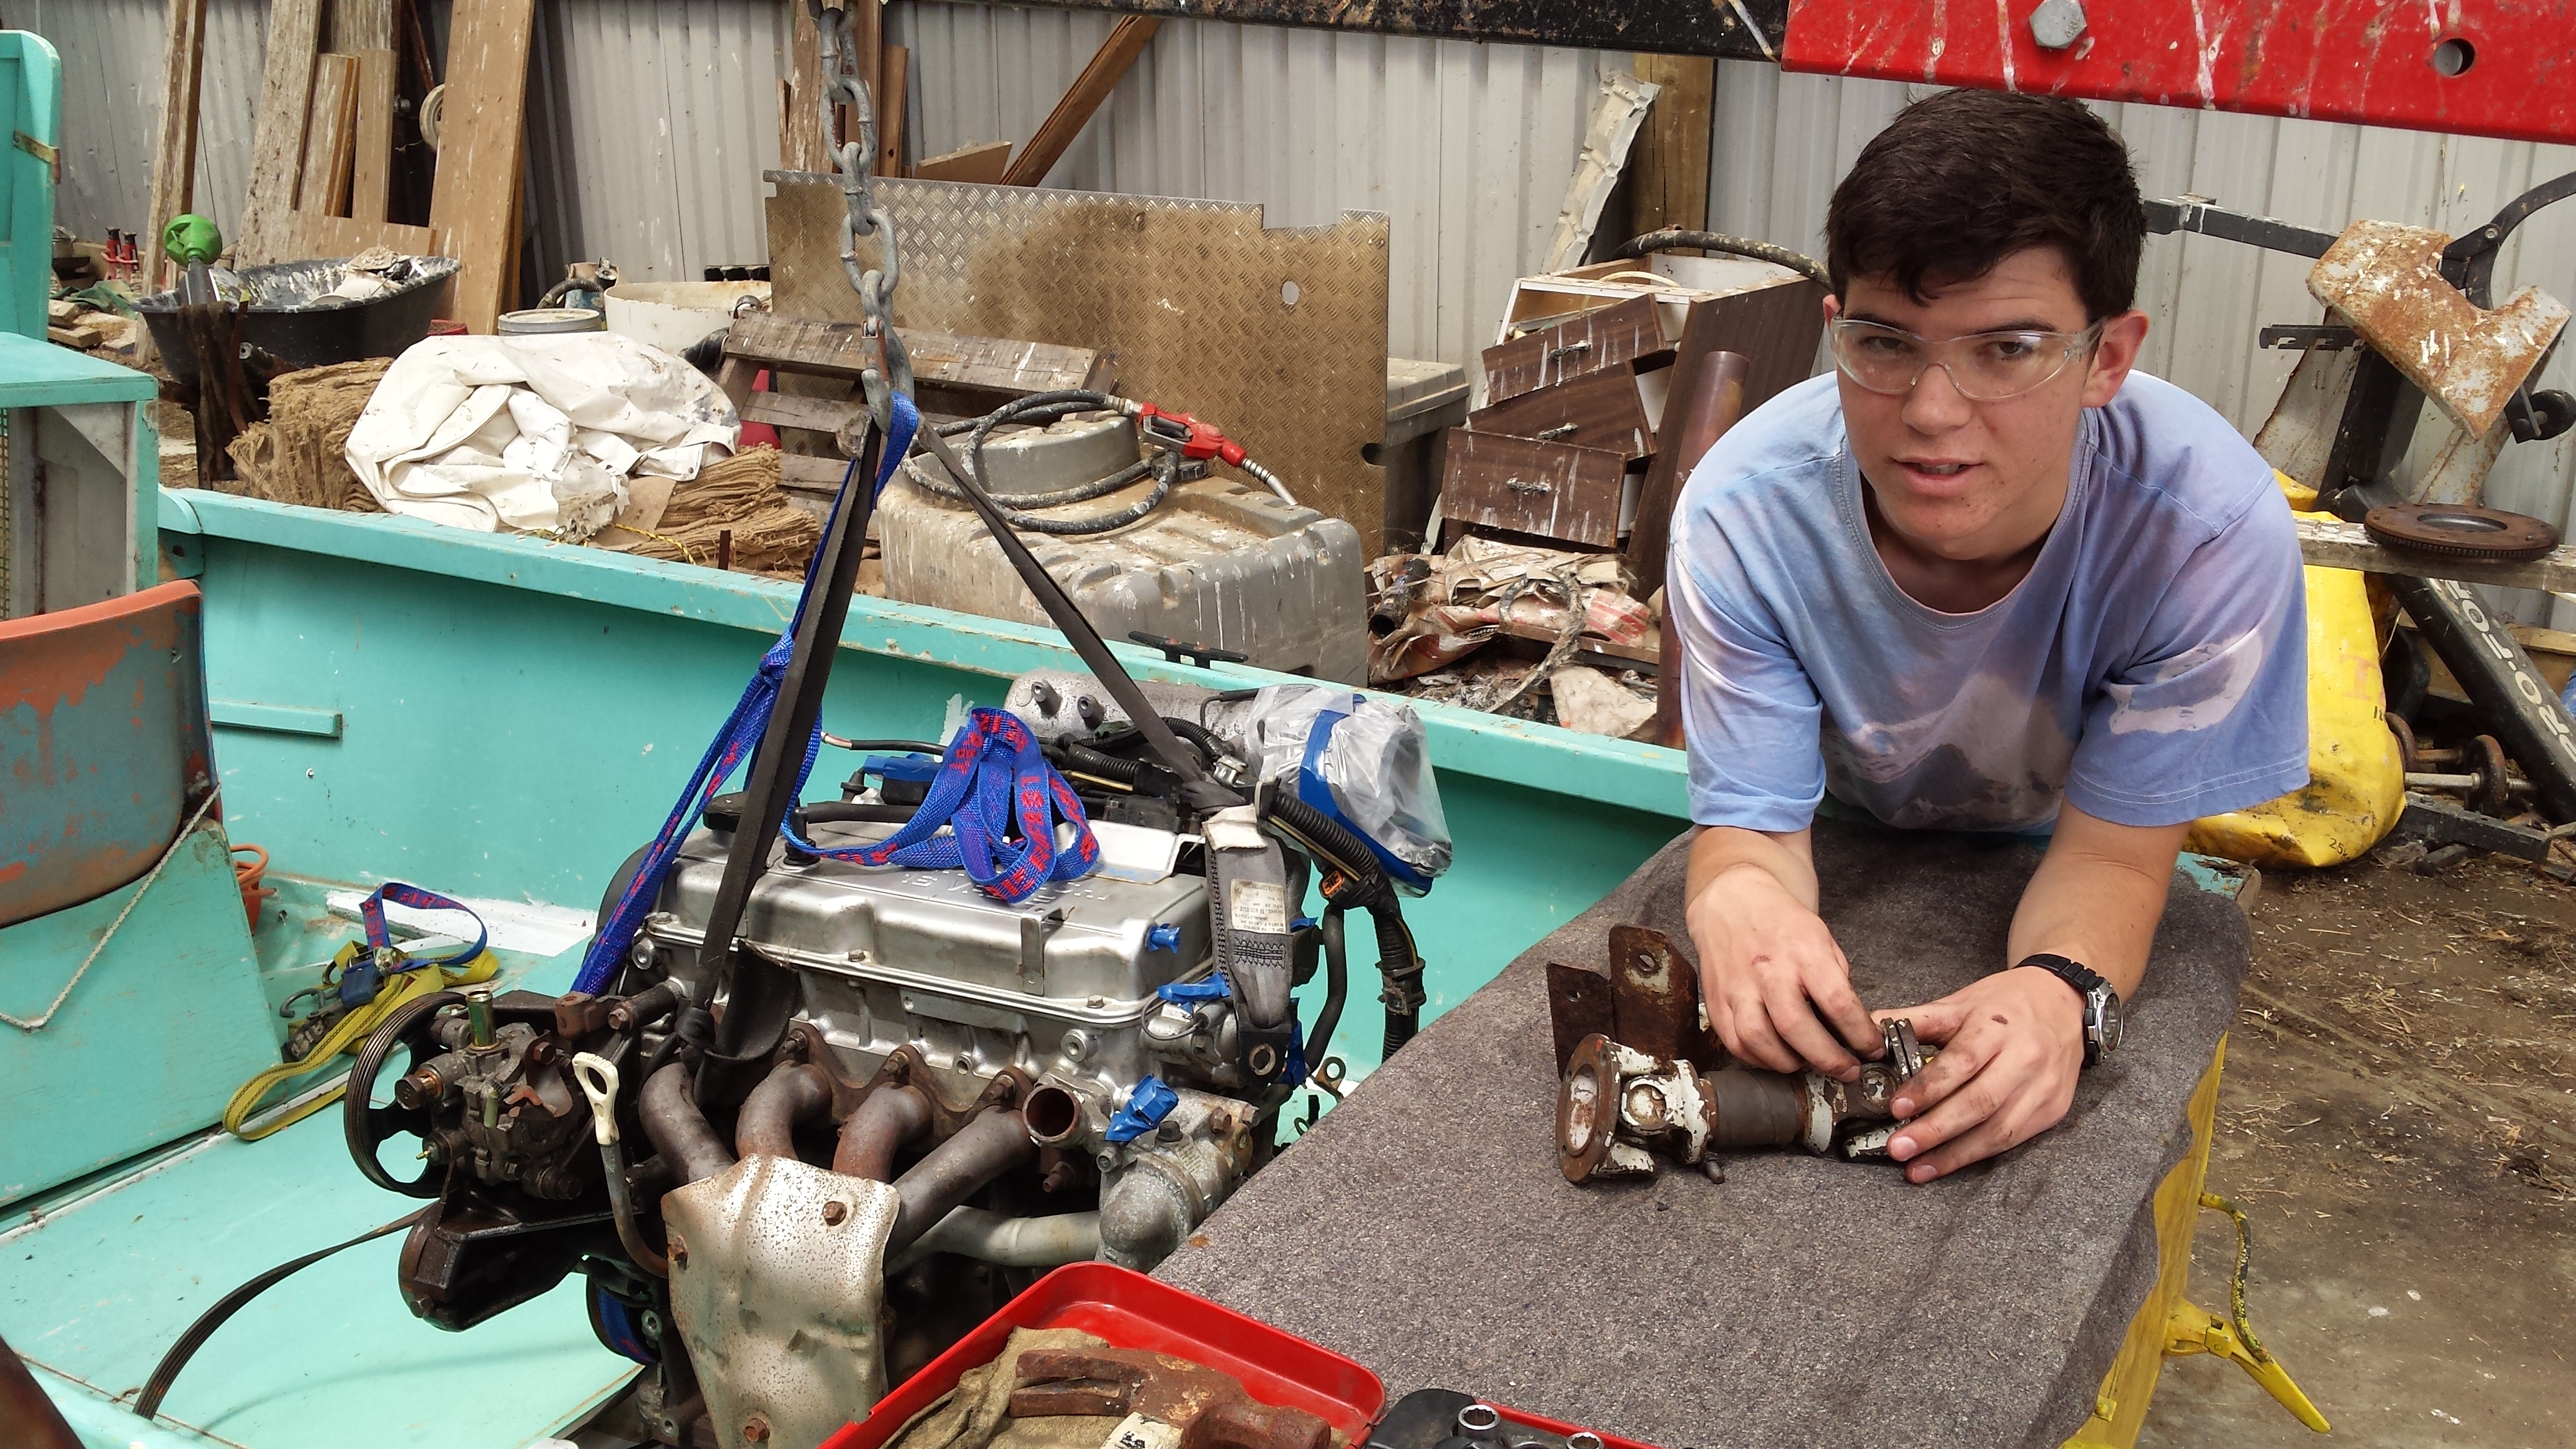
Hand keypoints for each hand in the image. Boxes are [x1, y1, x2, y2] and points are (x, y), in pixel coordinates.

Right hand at [1685, 863, 1882, 1079]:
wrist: (1732, 902)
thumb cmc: (1782, 923)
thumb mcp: (1822, 938)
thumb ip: (1836, 980)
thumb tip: (1852, 1027)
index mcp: (1803, 950)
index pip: (1837, 1001)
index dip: (1859, 1034)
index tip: (1872, 1049)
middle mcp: (1768, 969)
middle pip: (1796, 1027)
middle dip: (1828, 1059)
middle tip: (1846, 1070)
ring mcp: (1737, 986)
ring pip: (1759, 1040)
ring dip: (1789, 1064)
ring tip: (1807, 1063)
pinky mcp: (1716, 1001)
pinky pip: (1735, 1042)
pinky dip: (1759, 1059)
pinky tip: (1776, 1057)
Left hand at [1878, 966, 2084, 1181]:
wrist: (2063, 1001)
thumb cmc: (2004, 1003)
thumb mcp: (1960, 1002)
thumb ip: (1915, 1020)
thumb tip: (1866, 1034)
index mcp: (1997, 1026)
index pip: (1961, 1062)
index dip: (1928, 1088)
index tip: (1897, 1108)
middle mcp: (2024, 1058)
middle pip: (1980, 1102)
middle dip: (1936, 1130)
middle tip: (1898, 1148)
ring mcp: (2042, 1087)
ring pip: (1998, 1129)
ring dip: (1955, 1154)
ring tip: (1917, 1168)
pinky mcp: (2053, 1109)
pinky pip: (2013, 1139)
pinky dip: (1977, 1155)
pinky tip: (1948, 1163)